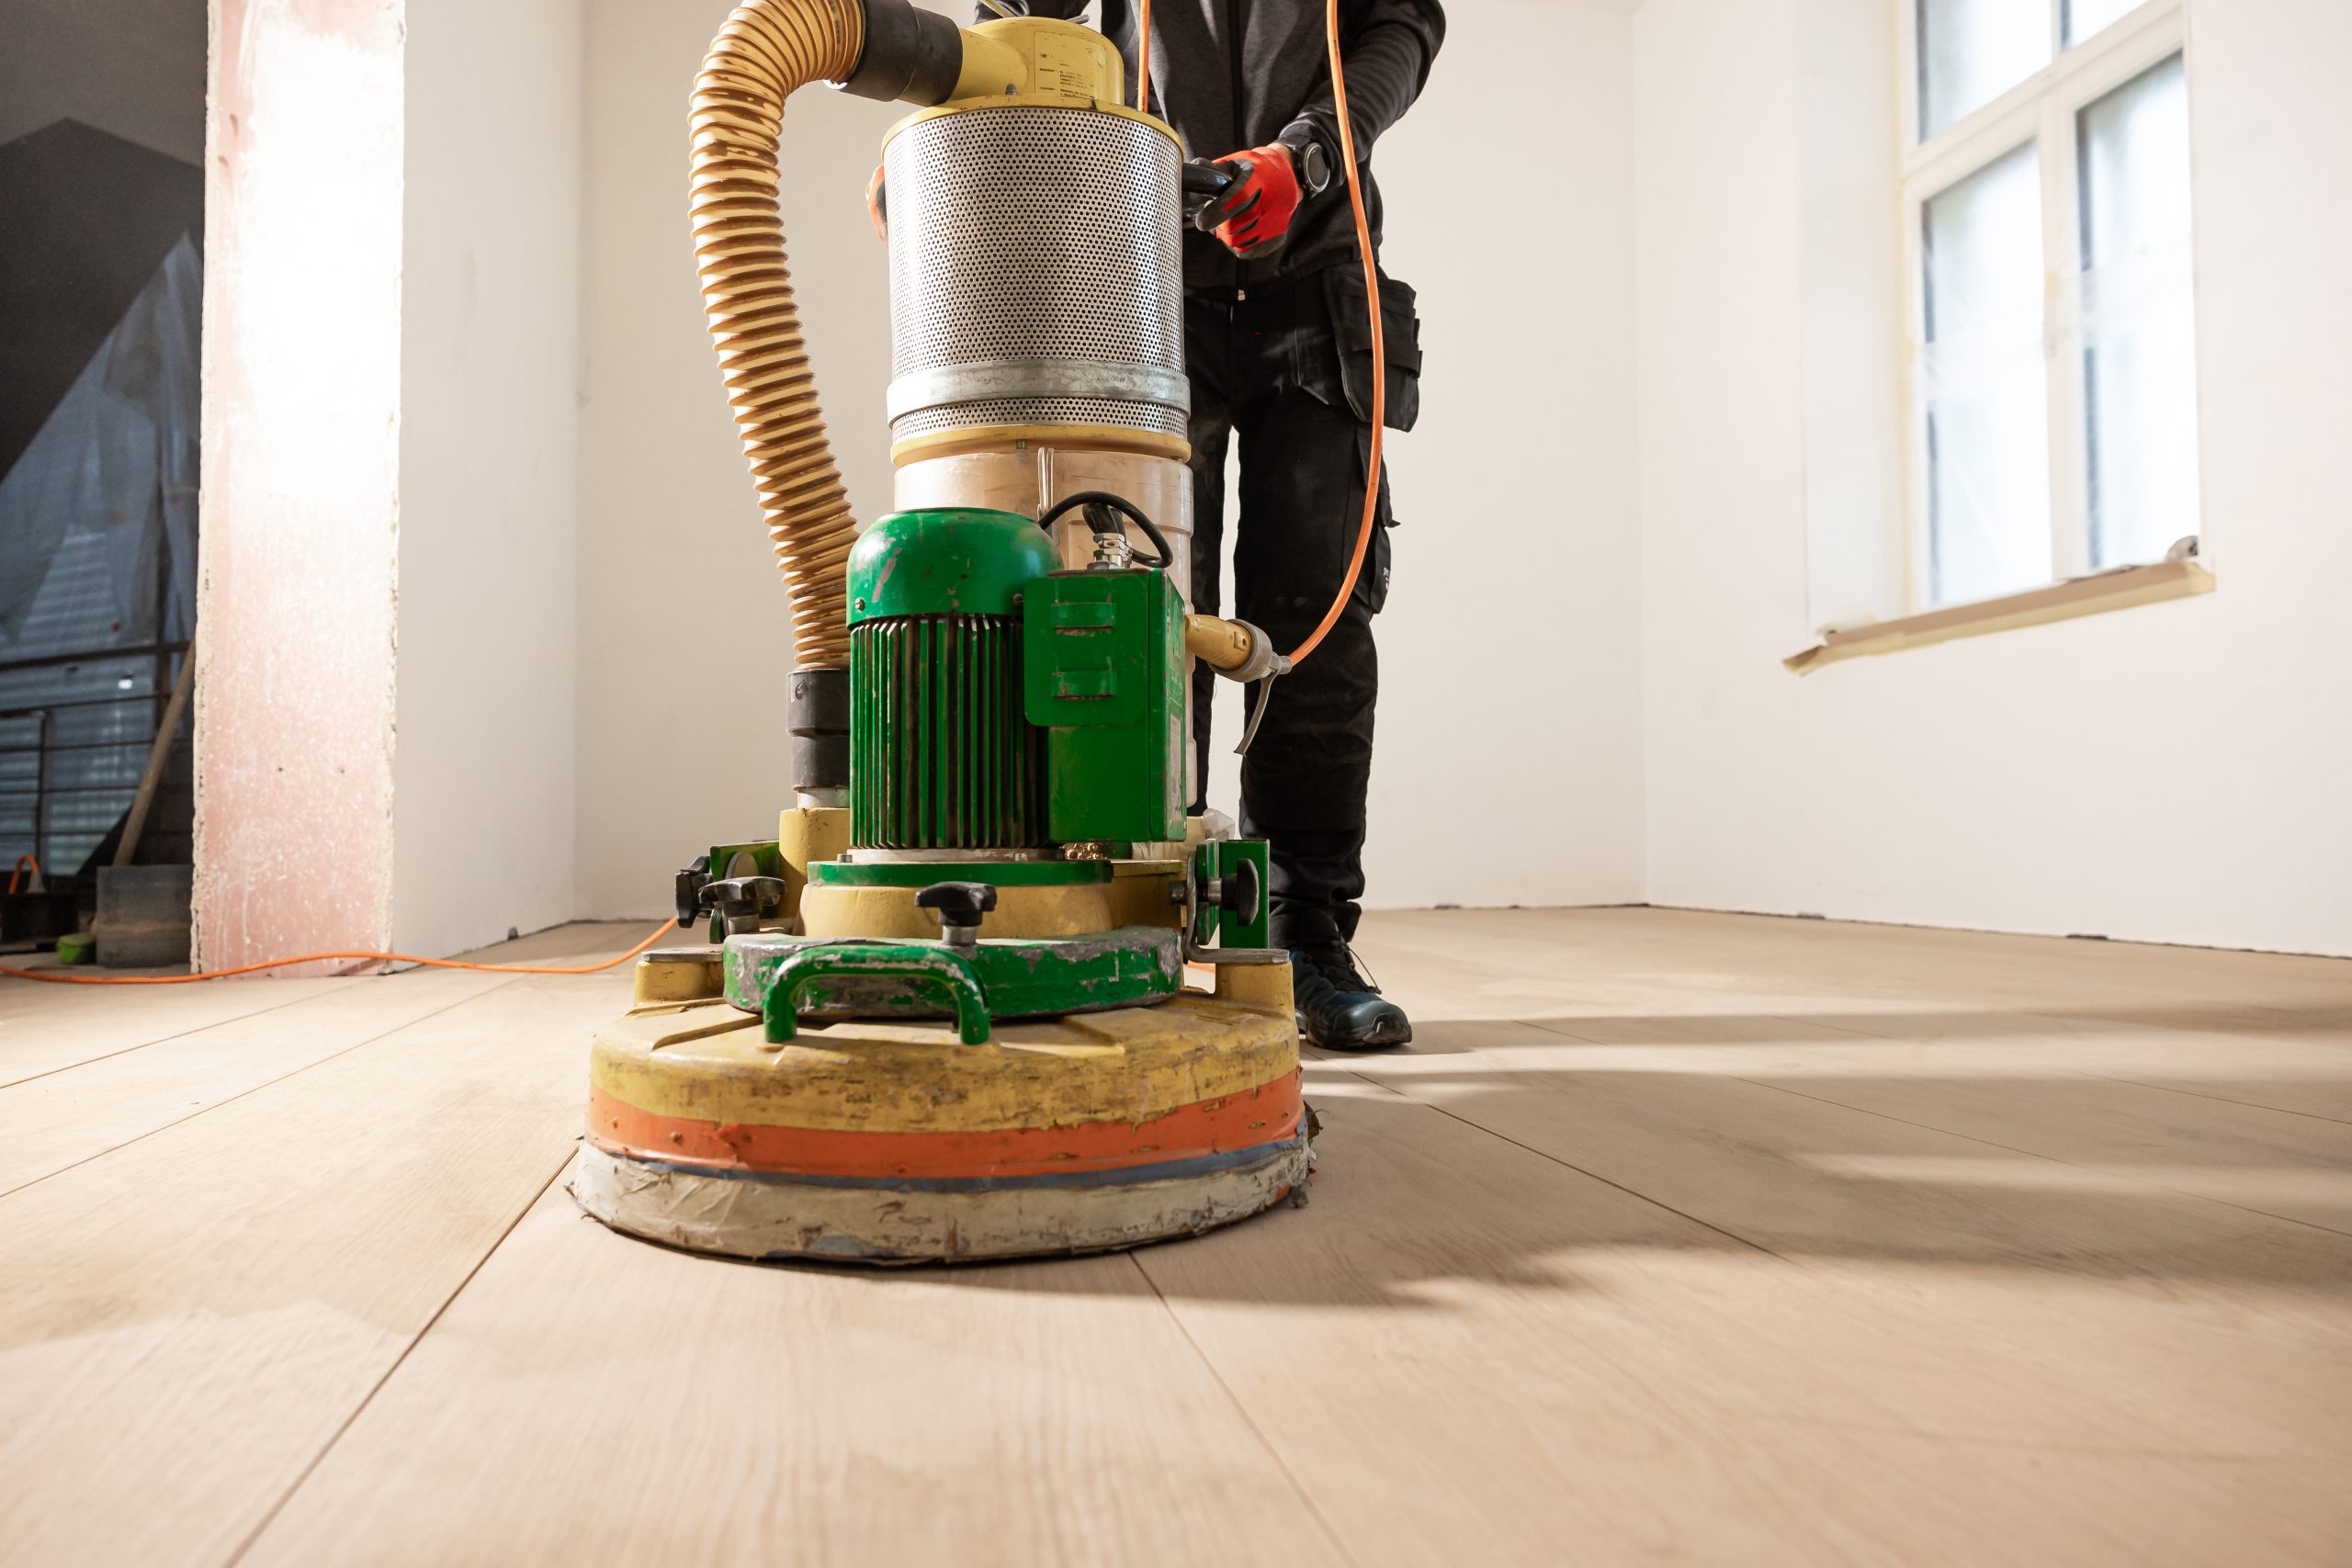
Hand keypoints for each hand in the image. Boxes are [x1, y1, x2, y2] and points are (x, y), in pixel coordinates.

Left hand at [1199, 143, 1301, 257]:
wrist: (1288, 179)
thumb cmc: (1257, 171)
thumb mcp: (1238, 163)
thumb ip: (1215, 169)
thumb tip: (1195, 165)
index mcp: (1258, 181)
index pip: (1237, 200)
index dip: (1216, 212)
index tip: (1201, 221)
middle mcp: (1268, 205)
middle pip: (1233, 227)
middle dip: (1217, 224)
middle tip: (1213, 215)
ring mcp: (1273, 225)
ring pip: (1236, 242)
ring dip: (1224, 234)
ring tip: (1225, 221)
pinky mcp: (1274, 239)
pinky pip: (1246, 251)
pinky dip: (1235, 244)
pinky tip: (1235, 231)